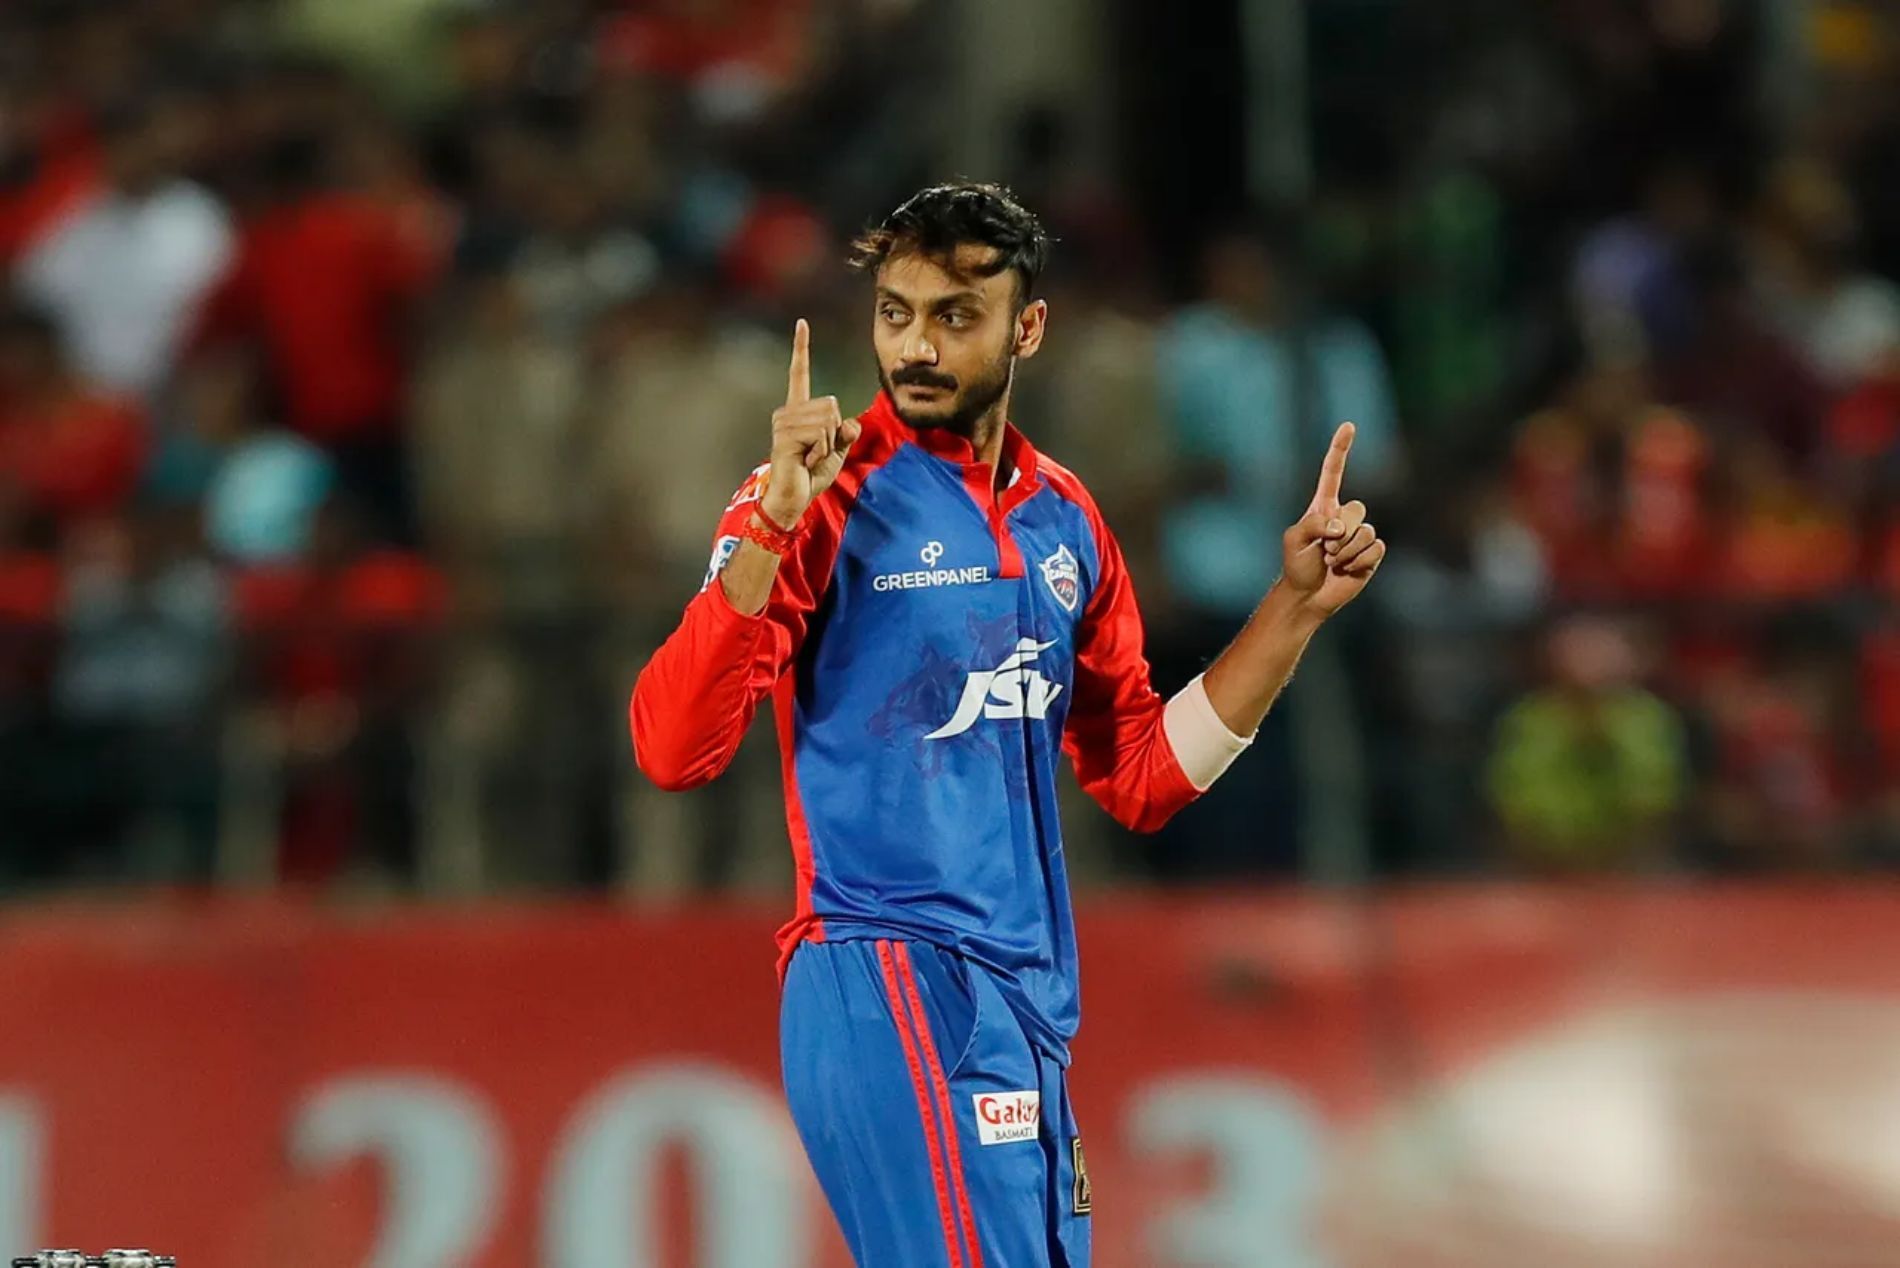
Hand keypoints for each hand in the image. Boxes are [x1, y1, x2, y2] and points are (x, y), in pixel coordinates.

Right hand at [759, 319, 861, 530]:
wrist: (794, 498)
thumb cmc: (812, 474)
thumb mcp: (838, 451)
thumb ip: (847, 433)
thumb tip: (851, 424)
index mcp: (799, 410)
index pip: (800, 373)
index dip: (801, 349)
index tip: (802, 323)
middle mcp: (788, 411)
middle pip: (831, 404)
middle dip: (835, 432)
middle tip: (817, 451)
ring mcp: (784, 422)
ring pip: (828, 420)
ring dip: (828, 444)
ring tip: (810, 456)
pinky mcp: (785, 436)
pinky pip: (822, 434)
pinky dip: (822, 451)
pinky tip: (806, 460)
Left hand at [1280, 422, 1384, 615]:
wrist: (1308, 596)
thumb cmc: (1297, 566)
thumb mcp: (1293, 540)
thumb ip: (1313, 524)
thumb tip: (1340, 527)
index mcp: (1324, 507)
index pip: (1334, 472)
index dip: (1341, 449)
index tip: (1349, 426)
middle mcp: (1344, 517)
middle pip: (1357, 510)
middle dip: (1339, 534)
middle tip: (1323, 550)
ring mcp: (1359, 535)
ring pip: (1366, 531)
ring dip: (1346, 551)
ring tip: (1332, 561)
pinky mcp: (1371, 554)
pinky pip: (1375, 548)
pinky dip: (1358, 561)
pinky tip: (1346, 570)